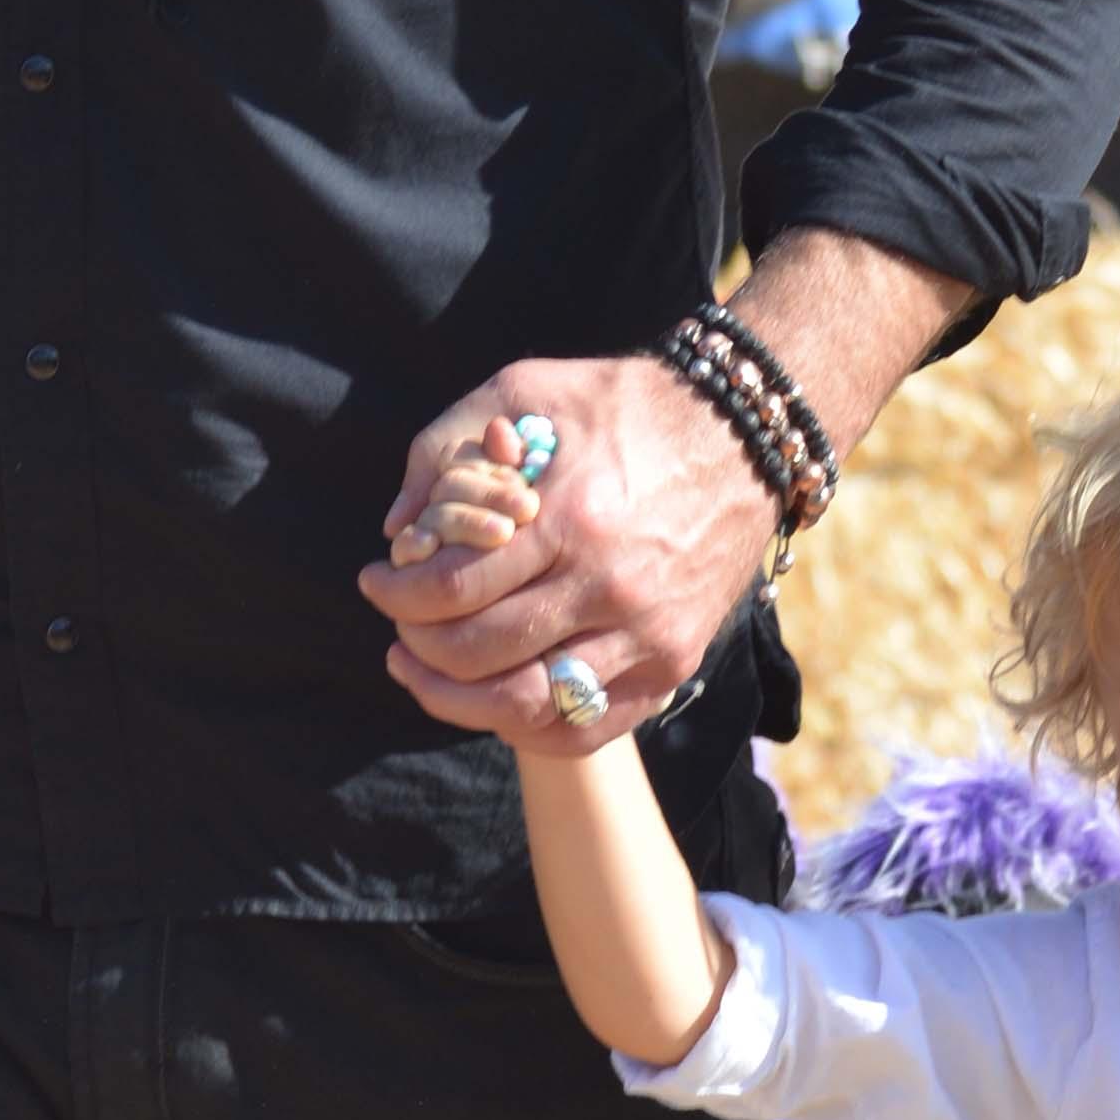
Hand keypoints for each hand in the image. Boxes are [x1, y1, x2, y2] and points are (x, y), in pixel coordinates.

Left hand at [361, 355, 780, 745]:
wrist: (743, 434)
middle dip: (417, 647)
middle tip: (397, 630)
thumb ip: (449, 448)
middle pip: (479, 653)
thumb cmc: (624, 406)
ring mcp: (646, 635)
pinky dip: (528, 730)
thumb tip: (398, 530)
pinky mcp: (672, 664)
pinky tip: (493, 703)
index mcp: (569, 518)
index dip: (396, 595)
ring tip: (427, 674)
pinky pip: (586, 731)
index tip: (375, 583)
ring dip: (457, 701)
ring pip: (526, 706)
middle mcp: (609, 587)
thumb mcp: (528, 389)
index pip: (451, 589)